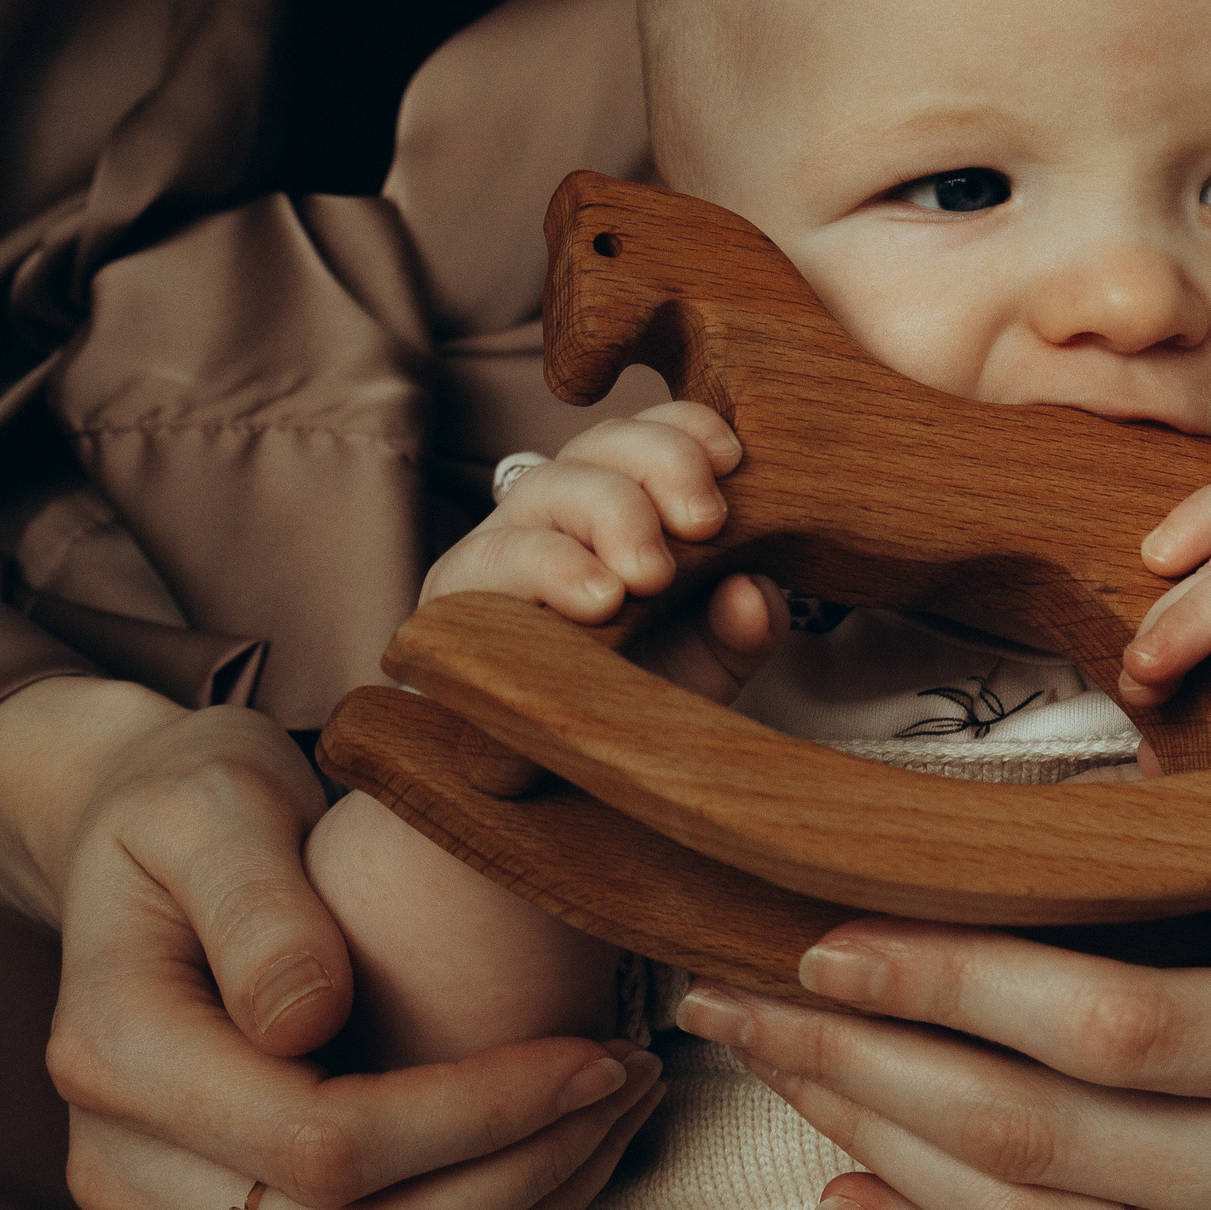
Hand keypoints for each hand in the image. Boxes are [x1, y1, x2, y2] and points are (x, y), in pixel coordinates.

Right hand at [13, 692, 667, 1209]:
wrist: (148, 841)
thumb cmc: (191, 800)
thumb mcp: (210, 802)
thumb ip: (254, 902)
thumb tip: (306, 1019)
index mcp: (118, 1056)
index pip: (323, 1144)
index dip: (479, 1115)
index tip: (594, 1049)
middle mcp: (129, 1163)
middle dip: (525, 1175)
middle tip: (632, 1076)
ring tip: (619, 1105)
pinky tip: (567, 1136)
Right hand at [426, 401, 782, 697]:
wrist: (555, 779)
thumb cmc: (633, 698)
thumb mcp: (710, 665)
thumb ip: (743, 628)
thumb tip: (753, 592)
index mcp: (622, 502)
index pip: (648, 433)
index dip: (687, 429)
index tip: (732, 459)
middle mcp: (560, 510)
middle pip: (600, 444)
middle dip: (661, 467)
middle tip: (705, 524)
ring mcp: (505, 546)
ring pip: (547, 488)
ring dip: (609, 516)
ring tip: (649, 577)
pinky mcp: (457, 595)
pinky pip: (494, 560)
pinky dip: (550, 570)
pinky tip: (596, 602)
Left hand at [673, 839, 1210, 1209]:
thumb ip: (1204, 853)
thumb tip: (983, 822)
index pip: (1112, 1025)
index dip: (951, 985)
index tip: (827, 936)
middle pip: (1043, 1142)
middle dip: (866, 1066)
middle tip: (747, 999)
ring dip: (878, 1150)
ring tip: (780, 1071)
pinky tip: (856, 1186)